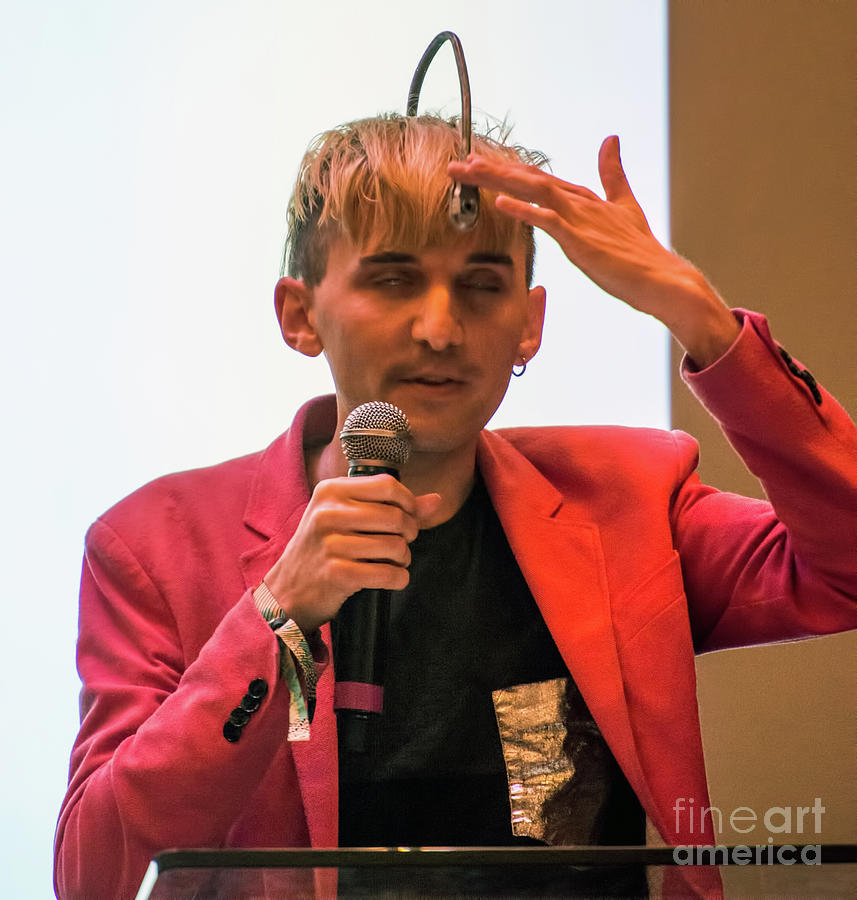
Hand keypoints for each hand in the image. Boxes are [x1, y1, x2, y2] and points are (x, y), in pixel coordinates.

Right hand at [263, 475, 441, 633]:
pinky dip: (398, 578)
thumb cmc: (323, 549)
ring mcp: (330, 544)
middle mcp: (327, 513)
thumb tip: (436, 500)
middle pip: (396, 516)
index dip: (408, 502)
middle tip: (402, 543)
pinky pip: (388, 574)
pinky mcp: (337, 574)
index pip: (388, 485)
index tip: (408, 516)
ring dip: (403, 558)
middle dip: (409, 533)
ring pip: (396, 546)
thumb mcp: (347, 518)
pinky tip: (391, 577)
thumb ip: (392, 506)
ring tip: (394, 561)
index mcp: (330, 491)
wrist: (288, 591)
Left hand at [448, 136, 739, 367]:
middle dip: (492, 169)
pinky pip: (549, 221)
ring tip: (469, 172)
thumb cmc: (641, 252)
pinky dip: (524, 210)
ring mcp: (580, 220)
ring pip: (534, 190)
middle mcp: (580, 202)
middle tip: (458, 164)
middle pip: (529, 178)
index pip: (538, 177)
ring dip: (499, 180)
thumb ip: (613, 175)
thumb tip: (611, 139)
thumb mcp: (625, 206)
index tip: (477, 163)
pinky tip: (501, 203)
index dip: (507, 168)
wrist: (663, 279)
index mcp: (584, 198)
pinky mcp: (582, 241)